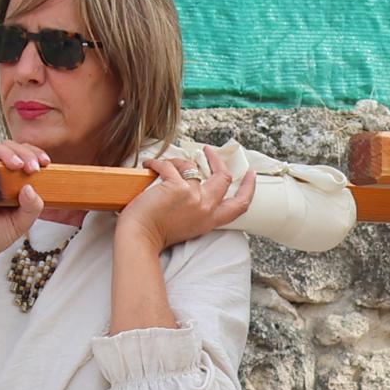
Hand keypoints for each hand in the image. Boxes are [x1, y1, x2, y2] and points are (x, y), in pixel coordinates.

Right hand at [0, 137, 51, 268]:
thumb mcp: (21, 222)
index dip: (33, 153)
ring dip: (4, 152)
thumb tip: (30, 187)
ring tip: (15, 164)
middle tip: (31, 167)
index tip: (44, 162)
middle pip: (6, 147)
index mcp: (9, 179)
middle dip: (22, 153)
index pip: (21, 155)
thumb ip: (32, 207)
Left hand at [121, 144, 258, 255]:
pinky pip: (170, 165)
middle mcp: (206, 208)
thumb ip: (196, 208)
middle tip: (208, 150)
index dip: (248, 187)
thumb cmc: (155, 234)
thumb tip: (195, 181)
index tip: (250, 174)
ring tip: (160, 166)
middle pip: (223, 178)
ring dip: (176, 162)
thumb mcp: (187, 225)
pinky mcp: (176, 187)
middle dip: (217, 160)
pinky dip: (157, 163)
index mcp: (210, 220)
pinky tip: (149, 165)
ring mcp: (193, 197)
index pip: (239, 204)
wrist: (139, 239)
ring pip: (191, 166)